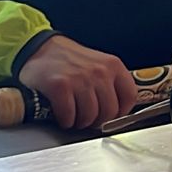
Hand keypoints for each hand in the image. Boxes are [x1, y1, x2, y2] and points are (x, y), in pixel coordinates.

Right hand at [17, 35, 136, 129]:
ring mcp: (80, 79)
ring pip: (90, 116)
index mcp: (113, 66)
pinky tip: (63, 116)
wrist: (41, 49)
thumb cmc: (70, 60)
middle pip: (109, 111)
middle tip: (89, 121)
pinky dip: (66, 121)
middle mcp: (100, 72)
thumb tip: (118, 109)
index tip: (112, 118)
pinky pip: (69, 116)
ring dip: (81, 123)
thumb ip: (110, 82)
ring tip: (75, 118)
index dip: (121, 113)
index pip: (130, 97)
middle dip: (98, 122)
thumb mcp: (99, 64)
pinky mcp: (60, 86)